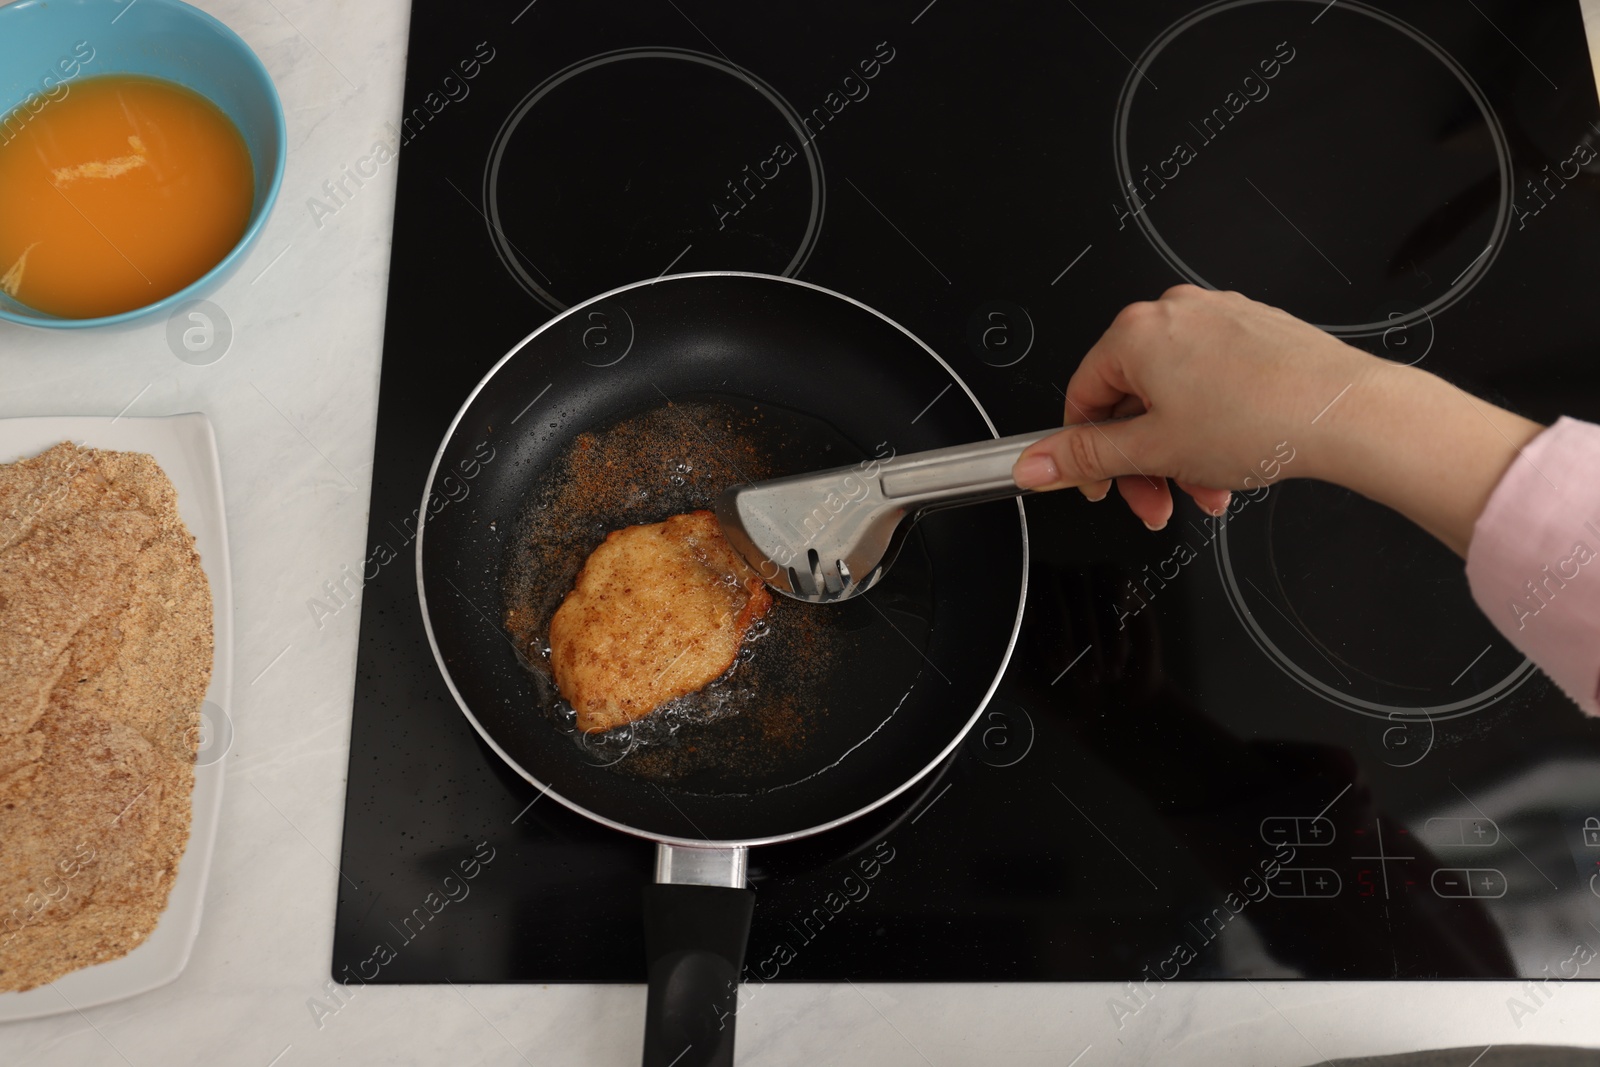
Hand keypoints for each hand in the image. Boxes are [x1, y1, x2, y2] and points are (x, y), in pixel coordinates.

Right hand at [1013, 285, 1543, 555]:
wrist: (1345, 413)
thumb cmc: (1260, 420)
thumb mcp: (1153, 451)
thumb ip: (1085, 458)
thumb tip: (1035, 463)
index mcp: (1136, 332)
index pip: (1082, 397)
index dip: (1085, 455)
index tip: (1100, 487)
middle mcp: (1175, 313)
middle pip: (1131, 399)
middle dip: (1142, 463)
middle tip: (1156, 502)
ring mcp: (1220, 319)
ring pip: (1175, 397)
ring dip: (1179, 454)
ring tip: (1203, 491)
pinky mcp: (1256, 332)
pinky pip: (1212, 384)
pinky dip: (1211, 428)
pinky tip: (1228, 464)